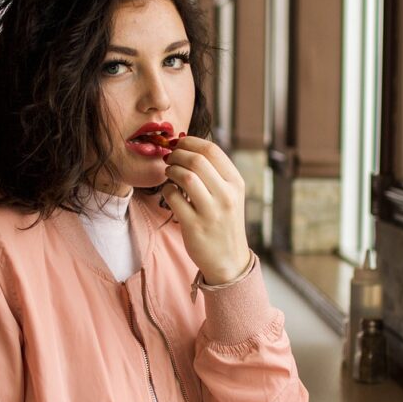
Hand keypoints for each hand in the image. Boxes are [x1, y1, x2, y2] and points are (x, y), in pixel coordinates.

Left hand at [161, 136, 250, 284]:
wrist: (229, 260)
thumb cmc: (224, 222)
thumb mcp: (230, 195)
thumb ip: (215, 172)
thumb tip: (188, 145)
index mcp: (236, 183)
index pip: (212, 150)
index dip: (190, 142)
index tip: (178, 143)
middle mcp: (226, 196)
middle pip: (197, 160)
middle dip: (177, 154)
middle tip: (169, 158)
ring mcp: (211, 211)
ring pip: (185, 177)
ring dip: (171, 170)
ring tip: (169, 173)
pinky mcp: (194, 225)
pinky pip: (173, 197)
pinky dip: (166, 189)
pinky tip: (169, 192)